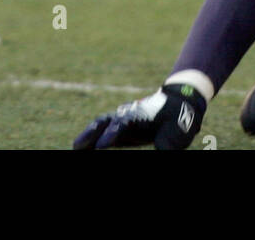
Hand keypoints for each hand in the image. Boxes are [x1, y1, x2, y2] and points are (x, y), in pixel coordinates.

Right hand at [73, 83, 205, 150]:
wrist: (179, 103)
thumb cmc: (178, 120)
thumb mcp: (176, 135)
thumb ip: (165, 146)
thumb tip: (160, 150)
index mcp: (141, 115)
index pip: (123, 124)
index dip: (113, 133)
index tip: (104, 144)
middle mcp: (128, 115)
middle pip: (106, 122)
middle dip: (92, 134)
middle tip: (77, 147)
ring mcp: (122, 120)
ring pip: (101, 125)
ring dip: (88, 136)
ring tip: (75, 148)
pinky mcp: (120, 129)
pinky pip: (102, 131)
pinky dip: (91, 139)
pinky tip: (81, 149)